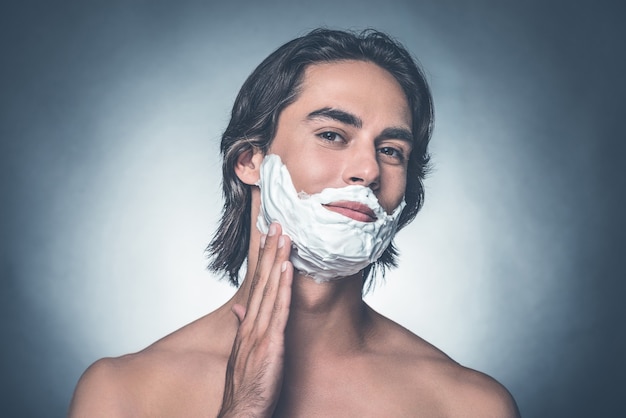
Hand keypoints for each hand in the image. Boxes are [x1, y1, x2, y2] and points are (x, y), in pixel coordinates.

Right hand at [218, 223, 292, 416]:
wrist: (241, 412)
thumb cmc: (245, 385)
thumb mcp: (243, 352)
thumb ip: (244, 327)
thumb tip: (241, 308)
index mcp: (247, 325)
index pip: (256, 285)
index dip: (263, 260)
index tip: (267, 237)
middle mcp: (251, 323)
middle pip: (262, 280)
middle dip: (269, 251)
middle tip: (276, 223)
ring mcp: (259, 332)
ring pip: (270, 290)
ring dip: (277, 261)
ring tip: (283, 236)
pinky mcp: (271, 344)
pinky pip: (279, 311)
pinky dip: (283, 288)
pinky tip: (288, 269)